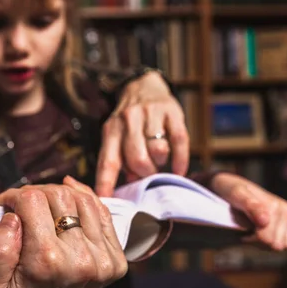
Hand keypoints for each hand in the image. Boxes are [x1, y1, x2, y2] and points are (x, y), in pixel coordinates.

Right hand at [0, 176, 127, 287]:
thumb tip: (13, 217)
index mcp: (47, 263)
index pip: (33, 201)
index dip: (14, 196)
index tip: (5, 204)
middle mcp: (81, 259)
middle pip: (60, 195)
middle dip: (36, 192)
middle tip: (22, 204)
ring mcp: (103, 260)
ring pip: (82, 199)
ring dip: (59, 195)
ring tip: (43, 205)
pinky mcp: (115, 259)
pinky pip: (103, 212)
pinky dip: (84, 200)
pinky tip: (67, 201)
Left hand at [95, 70, 189, 196]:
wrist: (144, 86)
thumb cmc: (129, 122)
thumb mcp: (116, 136)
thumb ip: (120, 161)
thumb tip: (127, 188)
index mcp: (111, 131)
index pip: (107, 161)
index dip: (106, 183)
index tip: (105, 201)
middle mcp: (128, 120)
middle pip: (137, 159)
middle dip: (145, 174)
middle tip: (148, 175)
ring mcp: (150, 114)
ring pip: (158, 150)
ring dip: (160, 163)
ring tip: (158, 161)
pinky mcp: (172, 111)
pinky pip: (180, 141)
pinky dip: (180, 160)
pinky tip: (178, 169)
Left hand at [210, 173, 286, 249]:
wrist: (232, 186)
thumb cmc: (232, 190)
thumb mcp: (237, 195)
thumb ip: (251, 206)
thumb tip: (265, 221)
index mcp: (276, 206)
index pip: (269, 239)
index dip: (253, 240)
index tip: (243, 233)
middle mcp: (286, 211)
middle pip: (277, 245)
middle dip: (260, 243)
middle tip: (248, 233)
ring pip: (284, 246)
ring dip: (268, 244)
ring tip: (256, 234)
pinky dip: (278, 242)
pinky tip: (265, 234)